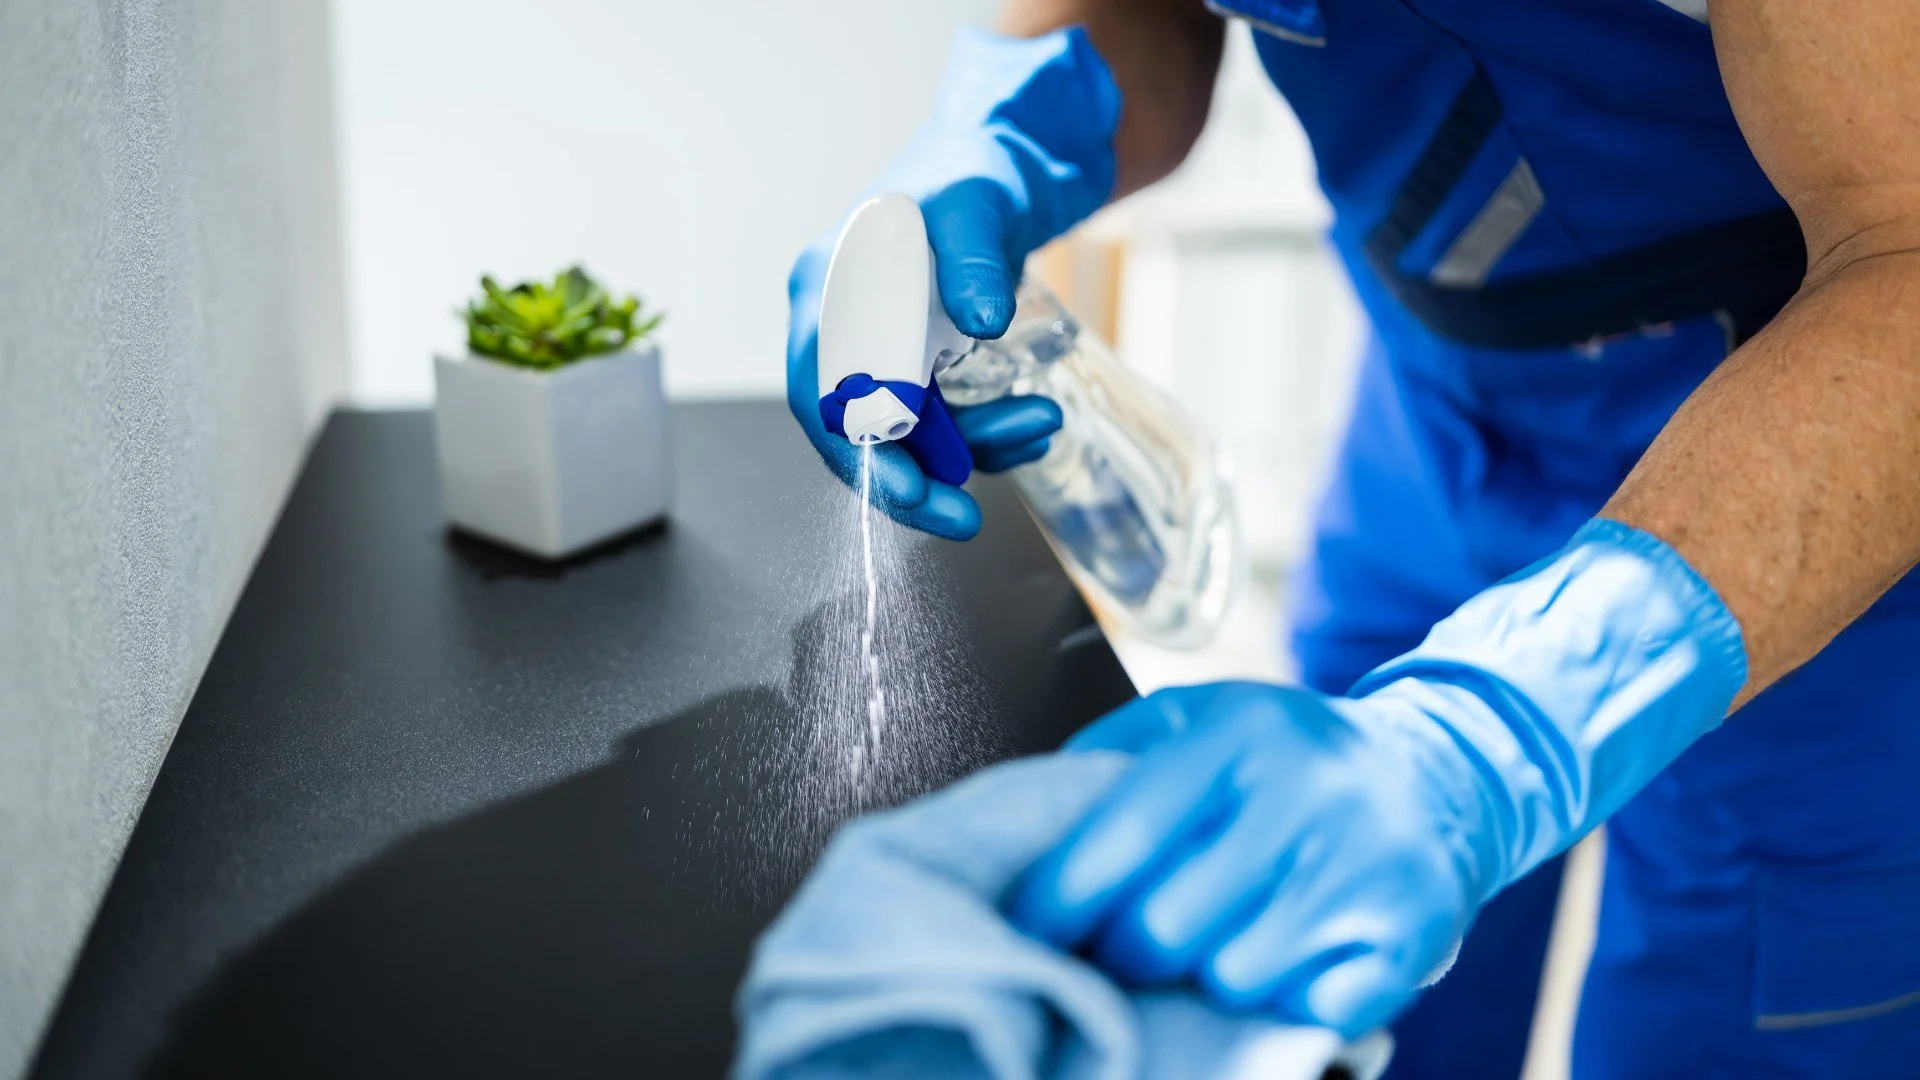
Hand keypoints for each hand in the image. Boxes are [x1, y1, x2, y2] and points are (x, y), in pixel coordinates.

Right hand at [786, 28, 1119, 539]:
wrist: (1001, 165)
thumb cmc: (975, 174)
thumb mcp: (976, 205)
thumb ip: (974, 258)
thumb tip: (981, 321)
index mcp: (827, 288)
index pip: (823, 392)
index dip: (859, 450)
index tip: (909, 491)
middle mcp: (840, 328)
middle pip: (856, 433)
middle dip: (914, 481)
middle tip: (964, 520)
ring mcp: (879, 351)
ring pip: (909, 437)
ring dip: (974, 449)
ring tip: (1042, 422)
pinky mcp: (918, 366)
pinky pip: (941, 425)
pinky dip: (986, 436)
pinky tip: (1032, 424)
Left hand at [1008, 682, 1479, 1036]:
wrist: (1437, 776)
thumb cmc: (1283, 756)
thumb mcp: (1196, 718)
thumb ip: (1106, 759)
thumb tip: (1018, 837)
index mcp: (1240, 732)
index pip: (1122, 836)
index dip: (1056, 902)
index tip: (1020, 937)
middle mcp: (1308, 793)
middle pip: (1167, 928)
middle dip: (1119, 955)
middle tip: (1110, 954)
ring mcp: (1367, 869)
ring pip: (1233, 981)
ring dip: (1202, 982)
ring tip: (1205, 947)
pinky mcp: (1412, 936)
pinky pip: (1309, 1014)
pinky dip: (1282, 1006)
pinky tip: (1280, 962)